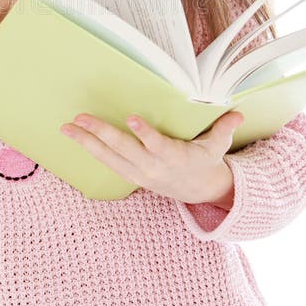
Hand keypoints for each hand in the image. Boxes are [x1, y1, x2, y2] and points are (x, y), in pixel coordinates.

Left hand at [60, 109, 244, 203]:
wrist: (197, 192)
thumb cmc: (204, 162)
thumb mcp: (217, 147)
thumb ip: (225, 128)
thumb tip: (239, 112)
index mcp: (174, 157)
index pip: (157, 144)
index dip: (145, 133)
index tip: (131, 119)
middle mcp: (152, 166)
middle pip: (123, 149)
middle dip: (101, 133)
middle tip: (81, 118)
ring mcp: (138, 172)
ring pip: (108, 157)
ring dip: (86, 142)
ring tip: (67, 128)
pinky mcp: (129, 174)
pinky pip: (106, 162)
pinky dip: (90, 149)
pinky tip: (75, 136)